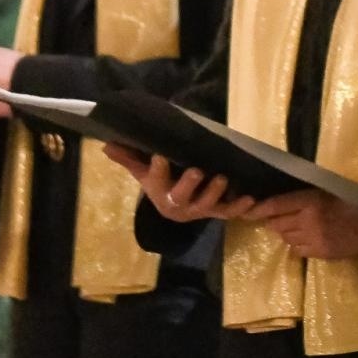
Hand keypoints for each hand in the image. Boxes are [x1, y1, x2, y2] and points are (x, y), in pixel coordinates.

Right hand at [103, 148, 257, 222]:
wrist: (174, 207)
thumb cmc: (160, 183)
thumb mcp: (143, 172)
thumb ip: (129, 158)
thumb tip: (107, 144)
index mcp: (158, 192)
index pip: (155, 181)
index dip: (157, 171)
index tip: (160, 156)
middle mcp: (178, 204)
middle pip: (181, 198)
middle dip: (188, 185)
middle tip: (198, 170)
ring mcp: (198, 209)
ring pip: (206, 206)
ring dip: (215, 194)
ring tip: (223, 179)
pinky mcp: (216, 211)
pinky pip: (228, 212)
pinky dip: (239, 208)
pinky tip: (251, 199)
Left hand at [243, 188, 357, 260]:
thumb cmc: (354, 199)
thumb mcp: (327, 191)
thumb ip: (303, 198)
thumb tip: (278, 206)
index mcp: (311, 200)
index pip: (276, 206)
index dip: (259, 210)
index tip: (248, 212)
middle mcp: (308, 220)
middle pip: (278, 224)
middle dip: (276, 221)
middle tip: (280, 217)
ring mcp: (315, 239)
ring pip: (287, 238)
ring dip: (287, 233)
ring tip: (299, 227)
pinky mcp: (322, 253)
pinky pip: (298, 250)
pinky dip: (298, 245)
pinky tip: (309, 238)